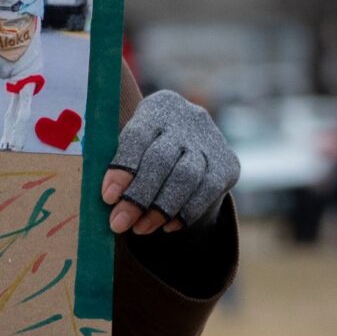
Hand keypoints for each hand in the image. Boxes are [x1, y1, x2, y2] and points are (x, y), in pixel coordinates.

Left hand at [102, 90, 239, 235]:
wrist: (192, 145)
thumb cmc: (148, 147)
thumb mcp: (134, 144)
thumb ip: (121, 165)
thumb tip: (111, 201)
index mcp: (158, 107)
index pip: (137, 136)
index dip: (122, 168)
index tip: (108, 198)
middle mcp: (188, 119)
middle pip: (161, 159)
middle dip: (138, 196)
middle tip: (119, 223)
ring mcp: (211, 141)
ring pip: (186, 178)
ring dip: (160, 208)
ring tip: (140, 228)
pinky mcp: (228, 164)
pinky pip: (207, 192)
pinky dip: (185, 213)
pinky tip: (167, 226)